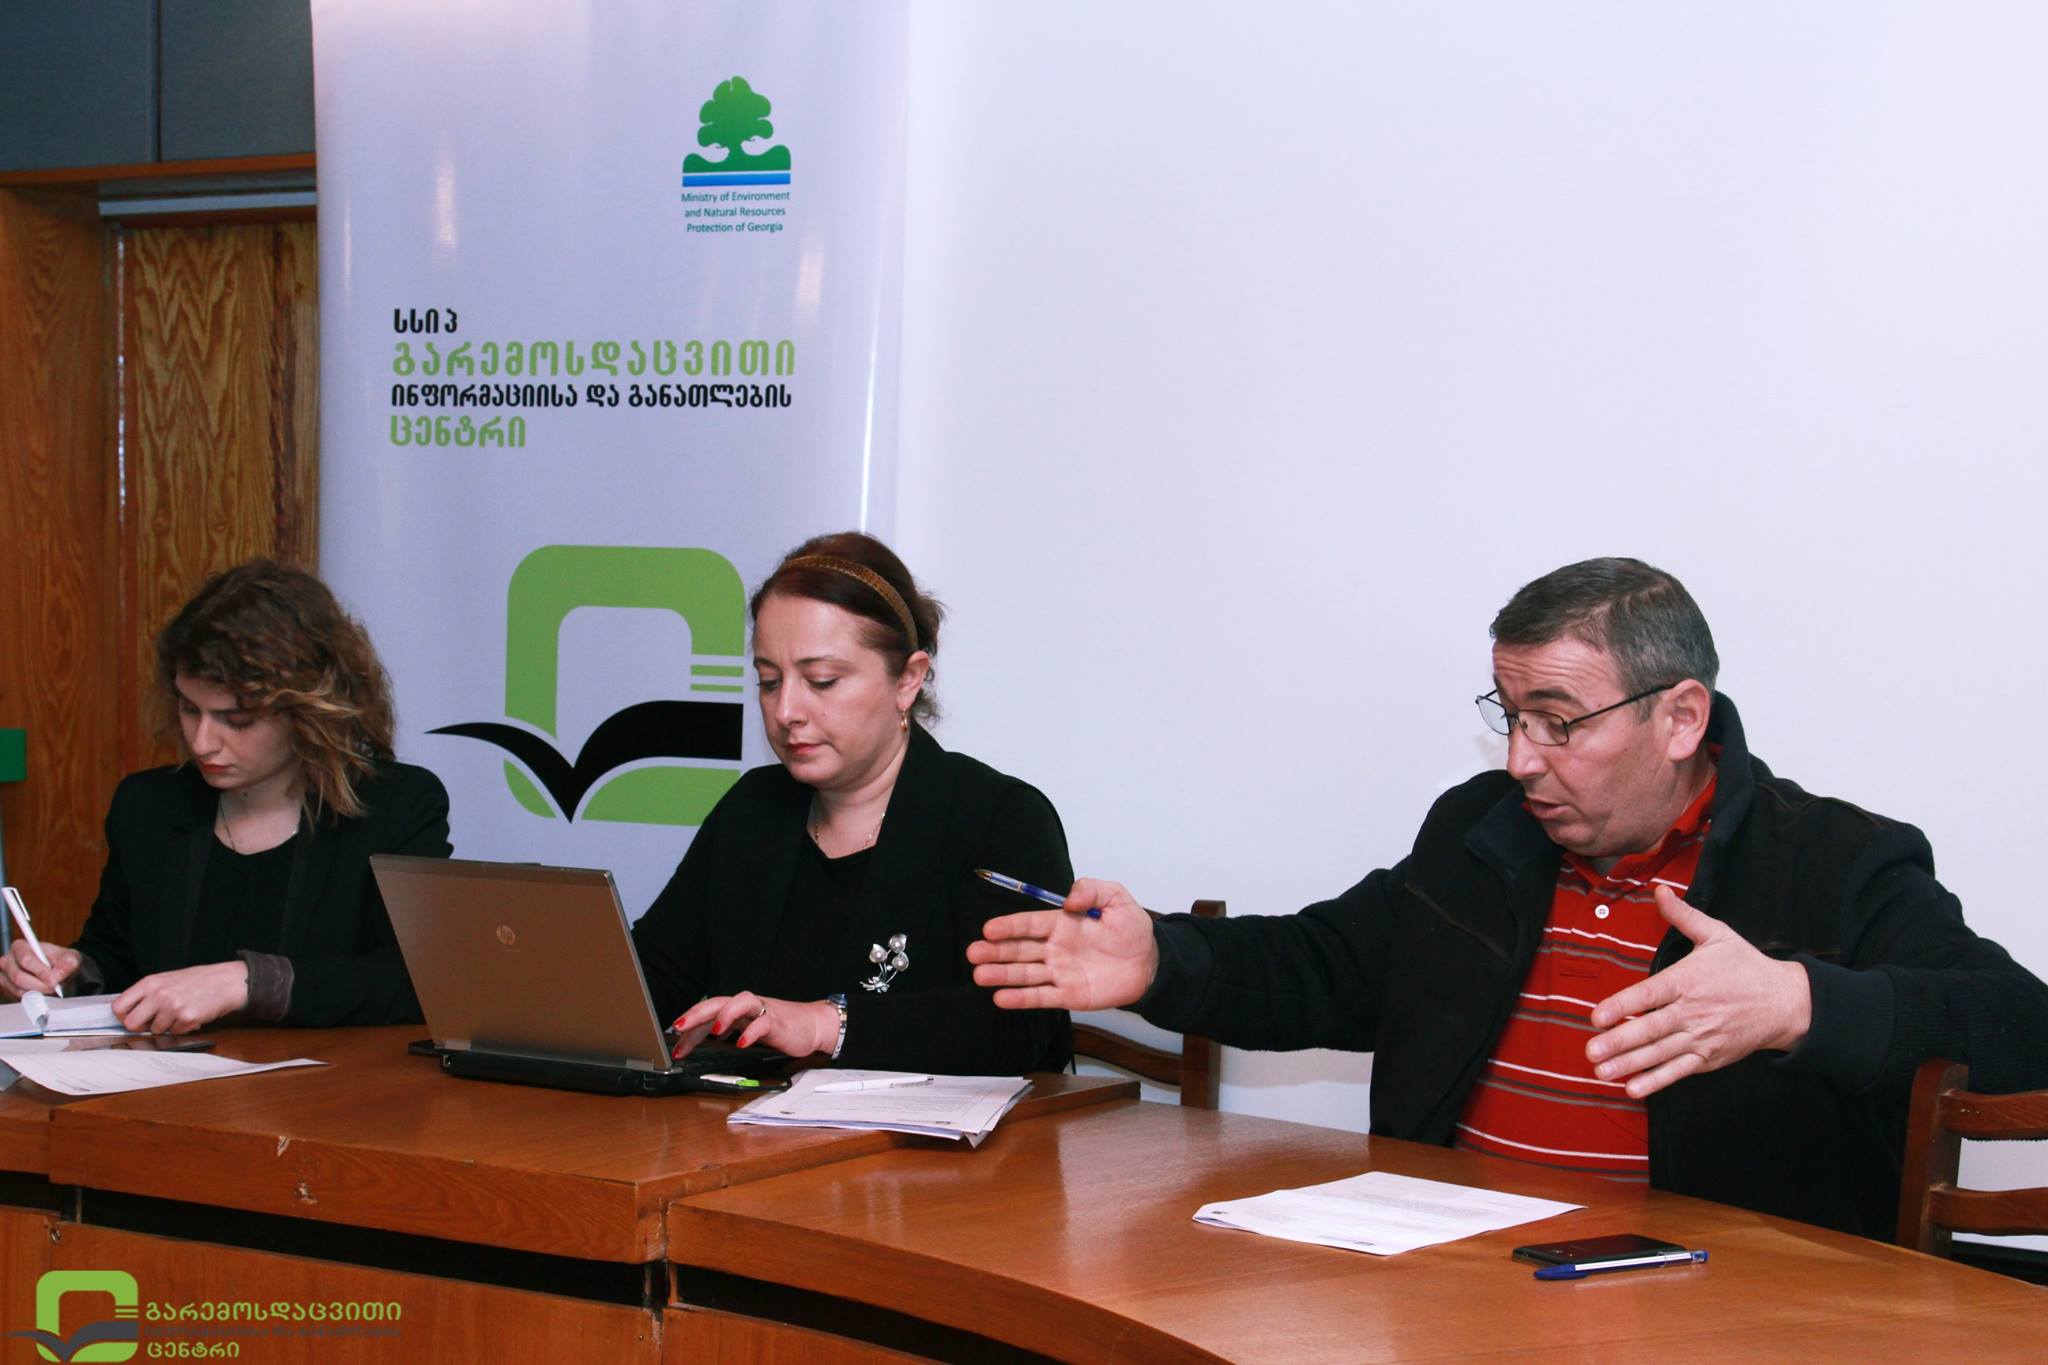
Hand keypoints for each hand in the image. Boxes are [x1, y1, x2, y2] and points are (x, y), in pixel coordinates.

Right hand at [0, 939, 80, 999]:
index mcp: (20, 947)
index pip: (26, 960)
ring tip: (51, 988)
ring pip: (18, 990)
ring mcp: (5, 976)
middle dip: (40, 985)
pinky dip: (33, 998)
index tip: (54, 981)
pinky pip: (18, 998)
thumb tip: (58, 974)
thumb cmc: (61, 961)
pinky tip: (43, 993)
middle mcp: (8, 961)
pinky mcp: (7, 990)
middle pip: (19, 977)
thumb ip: (68, 963)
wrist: (59, 972)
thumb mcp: (71, 958)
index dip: (41, 972)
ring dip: (38, 992)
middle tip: (54, 988)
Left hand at [113, 962, 250, 1034]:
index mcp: (150, 983)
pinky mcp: (187, 1018)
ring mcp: (172, 1007)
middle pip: (131, 1023)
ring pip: (155, 1030)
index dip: (124, 1016)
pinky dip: (182, 1027)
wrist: (225, 982)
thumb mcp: (167, 980)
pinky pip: (175, 1032)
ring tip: (179, 1013)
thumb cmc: (197, 981)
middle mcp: (159, 994)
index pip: (119, 1006)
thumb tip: (129, 1014)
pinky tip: (190, 1015)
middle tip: (152, 1022)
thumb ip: (147, 994)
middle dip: (141, 1027)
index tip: (132, 1017)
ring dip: (166, 1026)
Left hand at [671, 992, 837, 1059]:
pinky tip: (741, 1043)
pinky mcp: (779, 1022)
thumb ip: (724, 1032)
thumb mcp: (745, 1030)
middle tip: (678, 1026)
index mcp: (737, 1009)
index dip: (689, 1025)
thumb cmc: (778, 1027)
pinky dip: (751, 1032)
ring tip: (714, 1032)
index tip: (673, 1042)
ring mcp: (763, 1011)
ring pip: (741, 1002)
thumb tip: (694, 1041)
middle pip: (719, 1001)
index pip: (708, 1012)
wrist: (813, 1025)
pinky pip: (763, 1023)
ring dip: (725, 1015)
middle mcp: (747, 1006)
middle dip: (697, 1013)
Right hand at [967, 876, 1158, 1010]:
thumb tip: (1069, 898)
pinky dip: (1021, 999)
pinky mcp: (1068, 995)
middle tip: (974, 953)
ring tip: (980, 975)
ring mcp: (1059, 973)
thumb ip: (1092, 890)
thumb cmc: (1132, 930)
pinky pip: (1041, 997)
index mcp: (1062, 924)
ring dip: (1002, 975)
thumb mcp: (1116, 899)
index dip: (1009, 927)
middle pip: (1020, 950)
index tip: (988, 929)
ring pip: (1025, 974)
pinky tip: (1001, 998)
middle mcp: (1055, 948)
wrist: (1150, 963)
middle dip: (996, 951)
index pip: (1029, 924)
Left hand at [1586, 886, 1811, 1097]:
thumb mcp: (1717, 934)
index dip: (1623, 1007)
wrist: (1786, 1003)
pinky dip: (1657, 1081)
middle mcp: (1692, 1011)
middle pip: (1651, 1029)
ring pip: (1660, 1053)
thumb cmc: (1746, 966)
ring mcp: (1701, 1038)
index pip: (1650, 995)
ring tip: (1602, 1071)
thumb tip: (1660, 890)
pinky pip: (1679, 1071)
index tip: (1597, 1017)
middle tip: (1590, 1051)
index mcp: (1688, 980)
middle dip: (1619, 1042)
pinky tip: (1634, 1088)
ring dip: (1630, 1064)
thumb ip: (1683, 915)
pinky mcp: (1709, 1057)